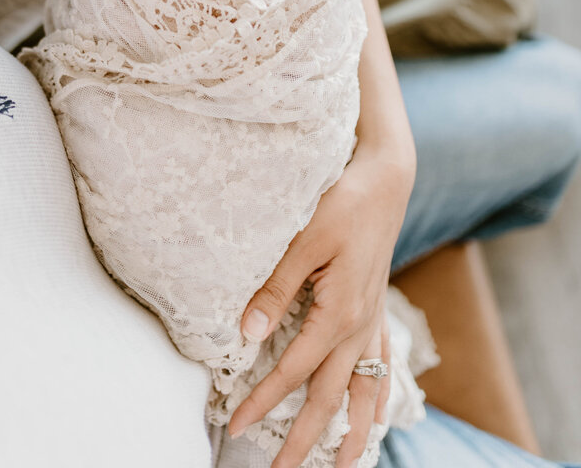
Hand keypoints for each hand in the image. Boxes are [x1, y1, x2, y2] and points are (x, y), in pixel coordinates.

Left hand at [229, 149, 411, 467]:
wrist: (386, 181)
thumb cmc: (343, 202)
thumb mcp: (304, 240)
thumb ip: (276, 288)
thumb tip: (249, 334)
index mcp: (339, 313)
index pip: (293, 370)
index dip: (262, 400)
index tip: (234, 425)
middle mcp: (360, 326)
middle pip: (331, 396)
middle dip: (305, 438)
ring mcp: (373, 320)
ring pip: (364, 390)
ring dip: (354, 432)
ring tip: (344, 467)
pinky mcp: (379, 308)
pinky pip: (382, 365)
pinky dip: (379, 396)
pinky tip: (378, 416)